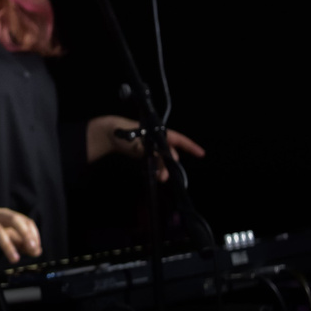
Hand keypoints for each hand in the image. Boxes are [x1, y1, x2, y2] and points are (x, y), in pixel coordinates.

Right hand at [0, 205, 41, 262]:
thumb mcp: (4, 233)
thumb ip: (20, 242)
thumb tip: (36, 250)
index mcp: (8, 216)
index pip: (26, 221)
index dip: (34, 234)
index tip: (36, 248)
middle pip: (15, 220)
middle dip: (25, 234)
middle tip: (31, 248)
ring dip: (8, 243)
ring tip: (14, 258)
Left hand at [86, 115, 204, 179]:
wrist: (109, 135)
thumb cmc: (125, 133)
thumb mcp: (140, 143)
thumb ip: (156, 151)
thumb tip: (172, 159)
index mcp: (159, 133)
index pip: (179, 139)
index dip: (190, 146)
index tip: (201, 153)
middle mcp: (158, 139)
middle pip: (170, 153)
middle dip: (171, 164)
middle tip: (167, 175)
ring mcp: (152, 146)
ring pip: (162, 159)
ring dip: (163, 168)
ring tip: (161, 177)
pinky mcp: (145, 153)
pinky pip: (154, 161)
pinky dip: (156, 168)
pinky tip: (156, 174)